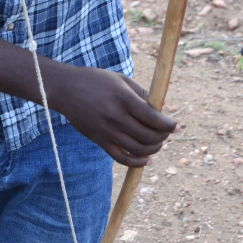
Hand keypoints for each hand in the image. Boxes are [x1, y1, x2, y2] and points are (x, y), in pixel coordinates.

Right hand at [50, 65, 176, 166]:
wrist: (65, 90)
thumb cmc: (96, 80)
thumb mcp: (121, 80)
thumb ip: (141, 94)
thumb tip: (160, 109)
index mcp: (123, 98)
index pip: (152, 117)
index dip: (168, 125)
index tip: (177, 126)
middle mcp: (115, 117)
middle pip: (148, 136)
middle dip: (163, 137)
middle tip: (167, 133)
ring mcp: (107, 131)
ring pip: (138, 149)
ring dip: (153, 149)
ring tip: (158, 144)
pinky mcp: (99, 141)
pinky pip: (121, 158)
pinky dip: (137, 162)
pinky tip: (146, 160)